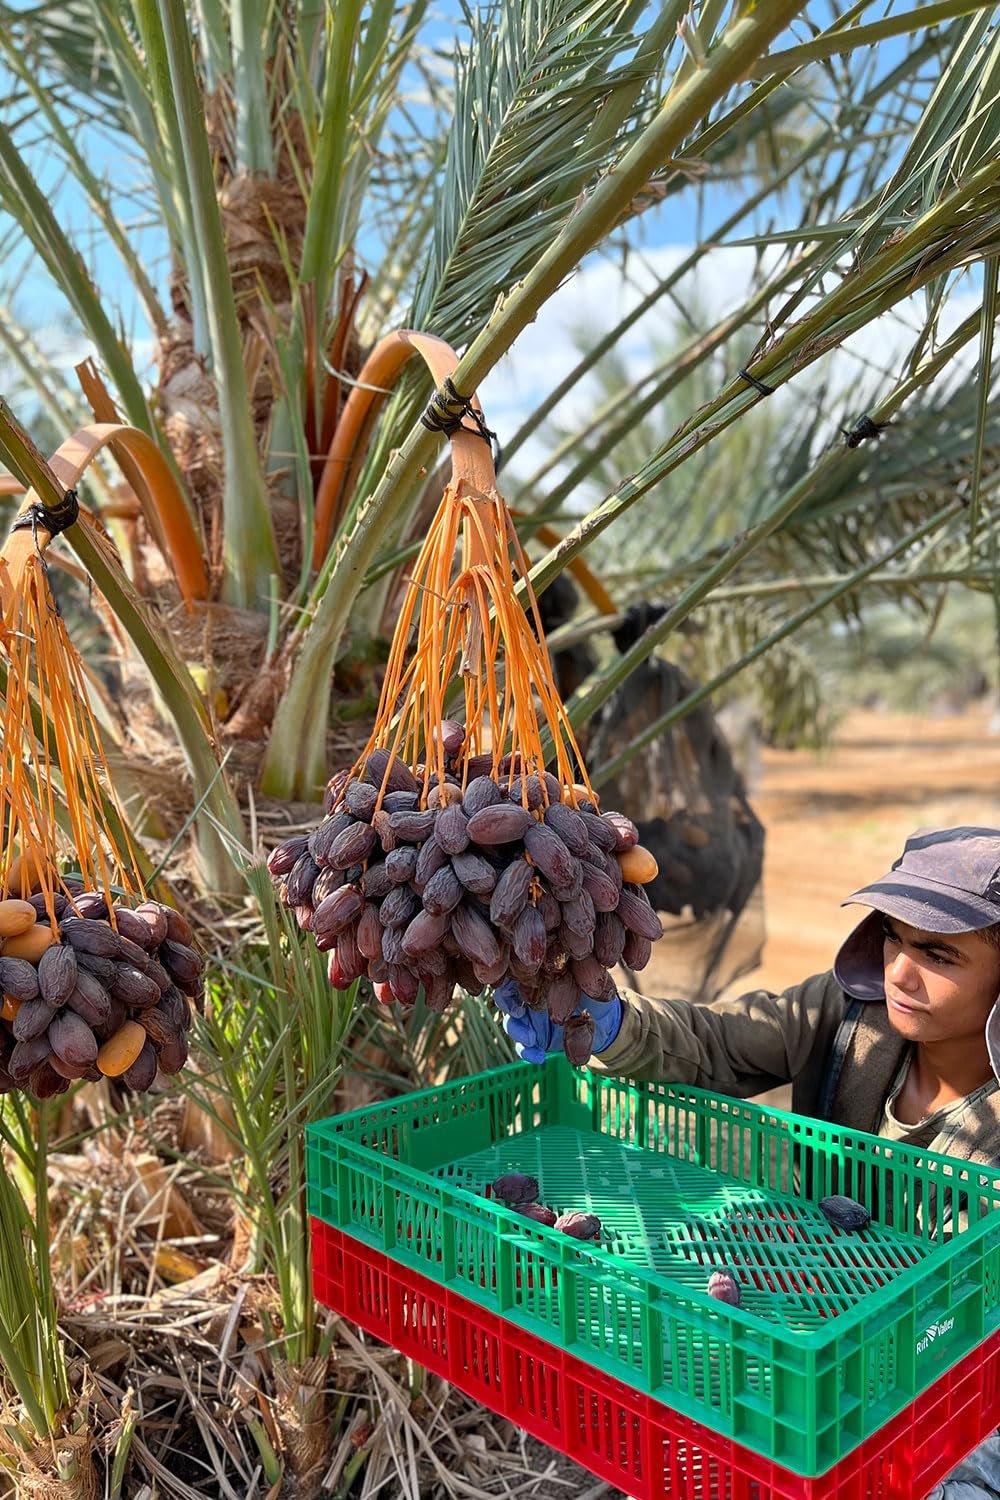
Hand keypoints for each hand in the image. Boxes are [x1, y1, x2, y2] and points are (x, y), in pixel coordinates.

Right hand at [493, 981, 622, 1063]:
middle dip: (508, 1004)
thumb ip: (580, 974)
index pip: (517, 972)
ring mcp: (529, 1018)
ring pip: (511, 1022)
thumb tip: (571, 965)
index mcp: (539, 976)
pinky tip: (540, 1057)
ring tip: (531, 1039)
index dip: (513, 977)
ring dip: (517, 1031)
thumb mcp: (591, 981)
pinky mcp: (534, 1039)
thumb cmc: (595, 993)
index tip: (521, 984)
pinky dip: (527, 1052)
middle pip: (505, 996)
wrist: (606, 1021)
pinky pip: (523, 1046)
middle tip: (518, 1012)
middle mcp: (528, 995)